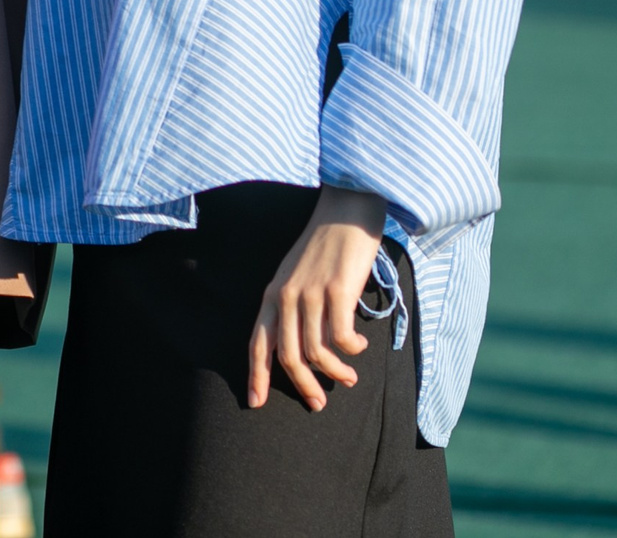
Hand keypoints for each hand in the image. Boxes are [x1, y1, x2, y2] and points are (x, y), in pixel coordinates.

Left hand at [249, 185, 386, 411]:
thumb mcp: (300, 279)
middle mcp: (285, 296)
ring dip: (335, 372)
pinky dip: (352, 349)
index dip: (256, 375)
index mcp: (272, 295)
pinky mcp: (337, 290)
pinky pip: (341, 336)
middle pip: (288, 356)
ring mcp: (310, 293)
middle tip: (319, 404)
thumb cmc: (326, 248)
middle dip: (303, 386)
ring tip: (350, 378)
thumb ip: (298, 310)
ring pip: (316, 352)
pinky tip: (360, 346)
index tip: (255, 403)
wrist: (346, 211)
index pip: (257, 343)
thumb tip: (309, 350)